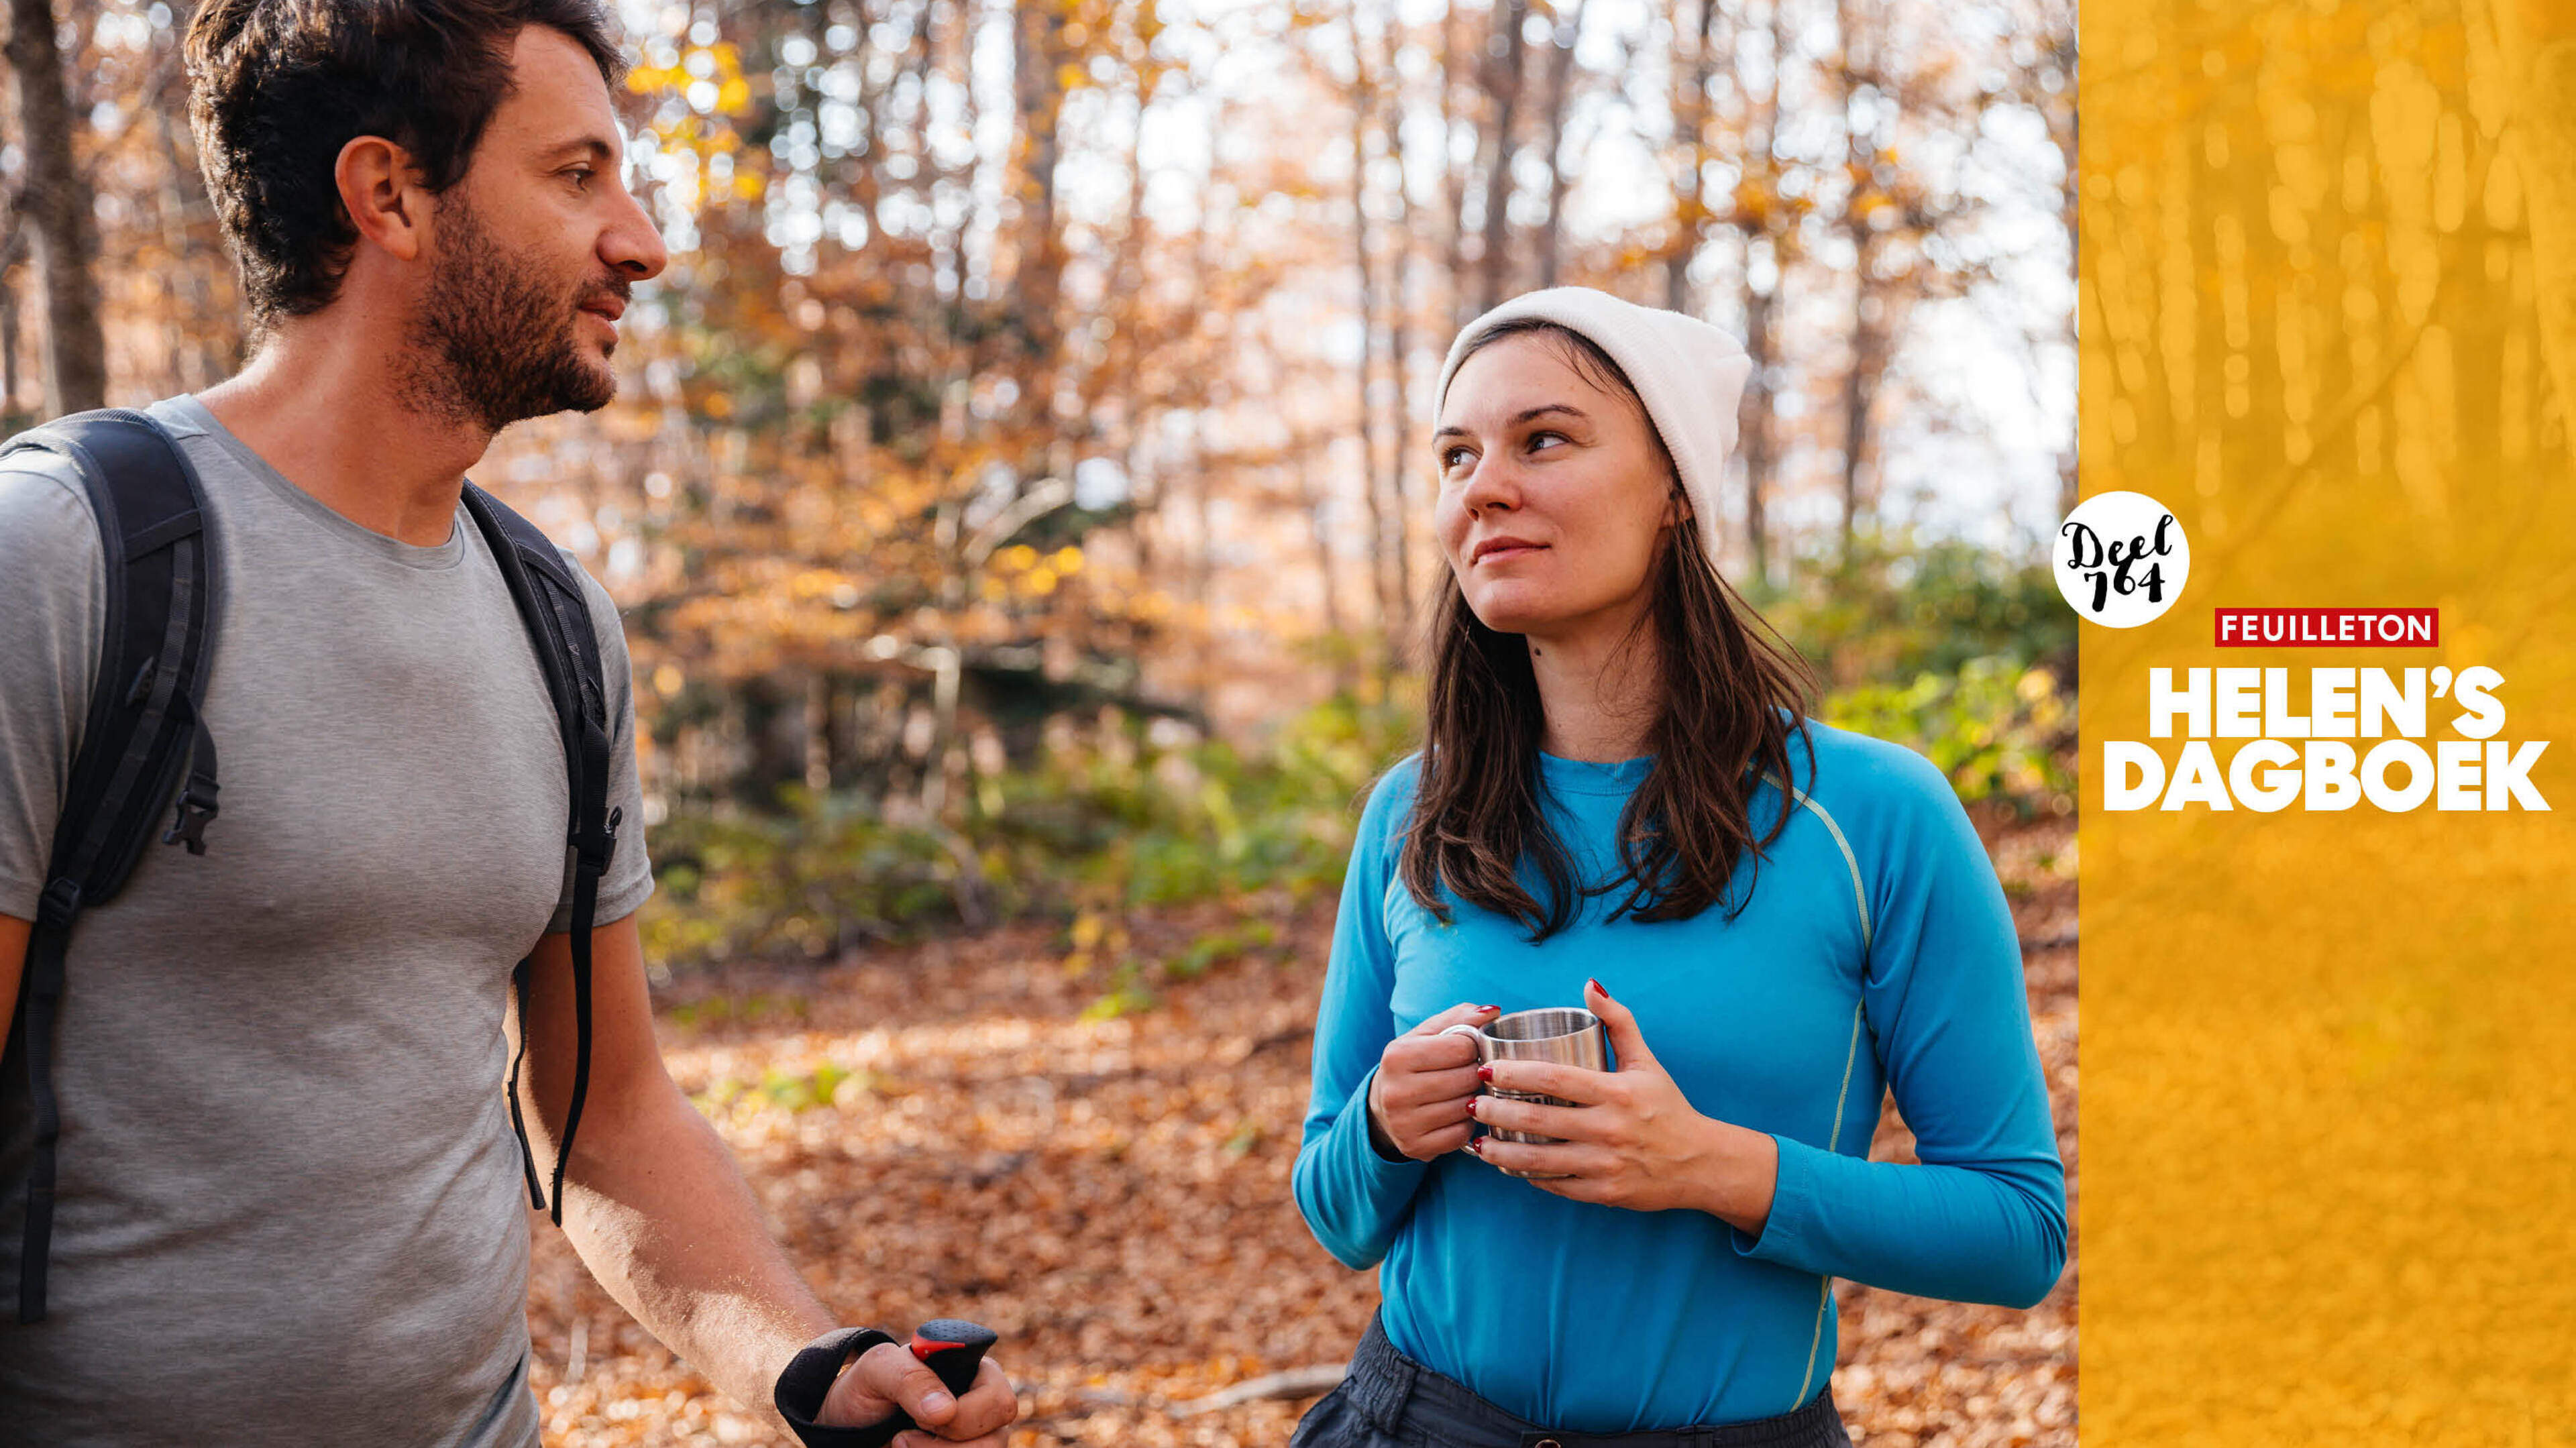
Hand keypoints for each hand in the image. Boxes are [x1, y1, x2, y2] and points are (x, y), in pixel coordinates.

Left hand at [817, 1341, 1017, 1446]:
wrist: (849, 1422)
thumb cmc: (868, 1387)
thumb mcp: (877, 1370)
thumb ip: (909, 1377)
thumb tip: (946, 1410)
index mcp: (977, 1373)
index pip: (1000, 1400)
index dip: (965, 1414)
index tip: (922, 1416)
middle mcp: (983, 1409)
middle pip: (995, 1439)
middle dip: (946, 1445)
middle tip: (906, 1434)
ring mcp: (974, 1438)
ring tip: (901, 1443)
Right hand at [1367, 1001, 1500, 1160]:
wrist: (1383, 1105)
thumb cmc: (1413, 1064)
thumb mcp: (1427, 1035)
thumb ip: (1460, 1018)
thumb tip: (1493, 1011)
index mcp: (1398, 1056)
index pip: (1461, 1047)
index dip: (1472, 1047)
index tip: (1467, 1052)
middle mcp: (1396, 1091)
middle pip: (1466, 1078)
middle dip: (1476, 1074)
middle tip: (1470, 1073)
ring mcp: (1404, 1123)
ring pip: (1466, 1107)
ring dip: (1474, 1099)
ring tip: (1464, 1092)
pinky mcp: (1415, 1147)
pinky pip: (1461, 1135)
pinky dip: (1466, 1124)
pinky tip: (1456, 1114)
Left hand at [1469, 979, 1777, 1231]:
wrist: (1700, 1163)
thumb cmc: (1667, 1107)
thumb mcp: (1647, 1061)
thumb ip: (1618, 1021)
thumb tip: (1589, 984)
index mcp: (1617, 1093)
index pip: (1554, 1080)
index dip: (1513, 1074)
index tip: (1486, 1069)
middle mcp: (1610, 1130)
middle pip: (1537, 1120)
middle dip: (1495, 1112)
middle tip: (1470, 1104)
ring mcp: (1605, 1165)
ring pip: (1539, 1159)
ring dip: (1501, 1152)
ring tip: (1476, 1142)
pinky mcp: (1603, 1193)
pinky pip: (1554, 1185)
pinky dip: (1527, 1176)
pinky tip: (1507, 1166)